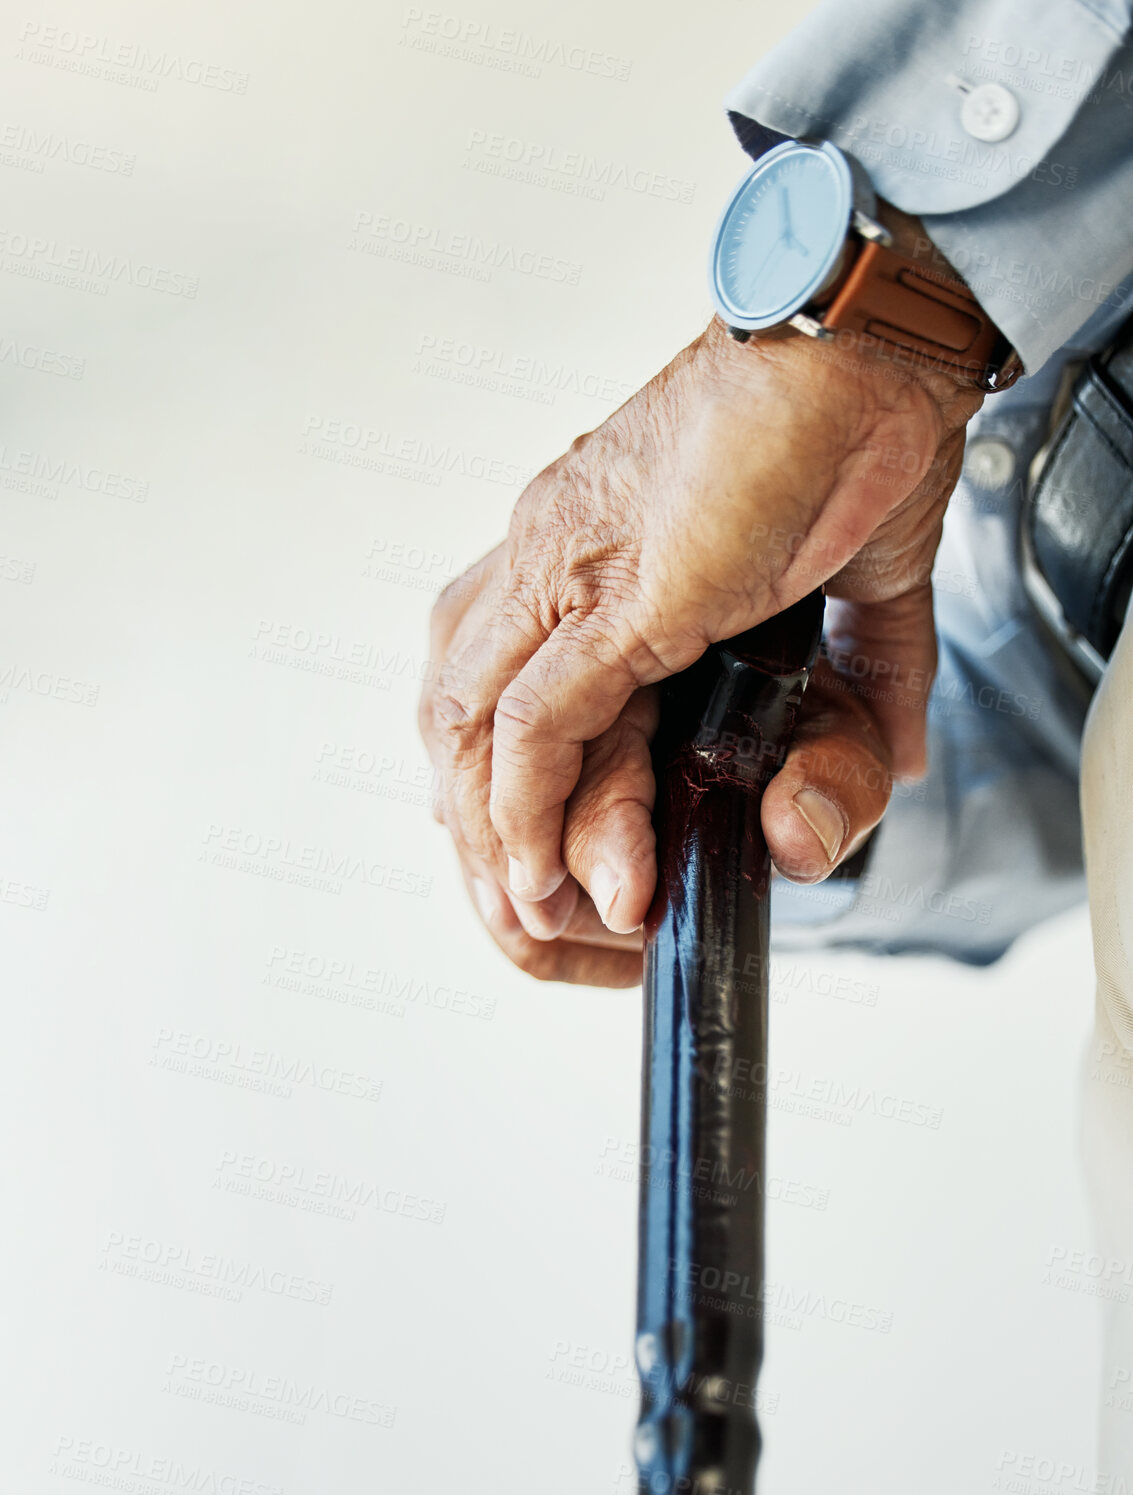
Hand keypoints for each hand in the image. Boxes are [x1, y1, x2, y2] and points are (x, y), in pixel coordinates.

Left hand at [421, 221, 982, 960]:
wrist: (869, 340)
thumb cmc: (847, 431)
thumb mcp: (848, 595)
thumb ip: (864, 682)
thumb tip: (897, 756)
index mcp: (580, 560)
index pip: (497, 696)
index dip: (509, 797)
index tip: (554, 879)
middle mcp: (545, 566)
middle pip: (465, 728)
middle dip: (487, 840)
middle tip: (536, 924)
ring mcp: (562, 572)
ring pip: (481, 737)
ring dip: (505, 843)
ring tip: (545, 921)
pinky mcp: (606, 590)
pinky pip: (534, 723)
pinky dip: (529, 809)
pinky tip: (547, 874)